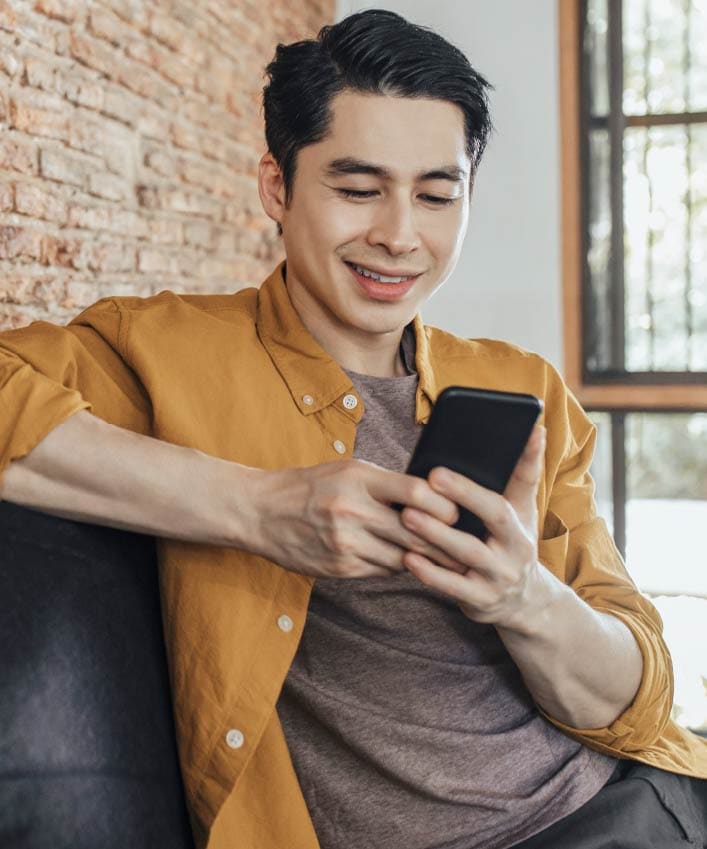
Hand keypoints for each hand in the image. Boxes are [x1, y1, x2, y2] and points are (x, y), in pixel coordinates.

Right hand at [245, 459, 461, 578]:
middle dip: (444, 540)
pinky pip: (382, 571)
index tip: (456, 511)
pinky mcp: (339, 568)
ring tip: (439, 555)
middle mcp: (352, 510)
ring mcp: (345, 543)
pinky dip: (396, 565)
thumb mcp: (347, 470)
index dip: (444, 505)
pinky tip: (400, 558)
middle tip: (464, 544)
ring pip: (403, 557)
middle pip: (416, 531)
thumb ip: (386, 483)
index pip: (416, 492)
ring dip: (422, 557)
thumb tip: (433, 495)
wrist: (261, 512)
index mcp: (358, 478)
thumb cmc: (310, 486)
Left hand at [399, 425, 549, 628]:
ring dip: (436, 537)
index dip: (471, 488)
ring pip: (465, 558)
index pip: (499, 503)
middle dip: (457, 504)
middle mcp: (512, 555)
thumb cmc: (513, 541)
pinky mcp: (479, 602)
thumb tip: (535, 428)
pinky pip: (452, 588)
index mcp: (519, 527)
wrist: (526, 600)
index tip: (439, 469)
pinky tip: (408, 557)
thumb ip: (524, 471)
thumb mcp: (523, 509)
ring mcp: (497, 580)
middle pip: (485, 528)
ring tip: (407, 517)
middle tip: (426, 481)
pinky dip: (430, 574)